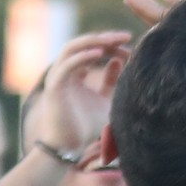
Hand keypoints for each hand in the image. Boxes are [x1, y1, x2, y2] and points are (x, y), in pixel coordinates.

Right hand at [24, 31, 130, 160]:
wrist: (68, 149)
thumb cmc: (86, 127)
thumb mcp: (105, 101)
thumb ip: (112, 82)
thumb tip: (118, 60)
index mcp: (74, 73)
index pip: (92, 49)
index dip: (111, 45)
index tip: (131, 47)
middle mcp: (63, 71)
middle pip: (83, 44)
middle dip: (105, 38)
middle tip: (126, 36)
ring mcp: (57, 77)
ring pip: (71, 48)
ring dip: (93, 41)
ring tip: (113, 40)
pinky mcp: (54, 87)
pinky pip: (67, 65)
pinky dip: (83, 57)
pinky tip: (101, 54)